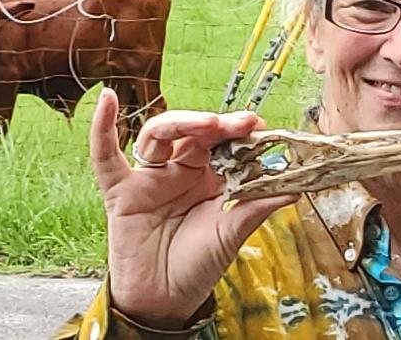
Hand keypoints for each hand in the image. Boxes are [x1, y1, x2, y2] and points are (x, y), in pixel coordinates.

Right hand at [90, 88, 297, 327]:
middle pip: (195, 131)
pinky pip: (106, 156)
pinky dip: (103, 128)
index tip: (258, 125)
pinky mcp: (122, 190)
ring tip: (206, 122)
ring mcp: (150, 177)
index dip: (238, 131)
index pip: (224, 142)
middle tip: (237, 123)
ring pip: (160, 134)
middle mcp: (181, 169)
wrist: (164, 300)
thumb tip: (296, 188)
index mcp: (210, 175)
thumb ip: (257, 206)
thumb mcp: (232, 233)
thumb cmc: (199, 265)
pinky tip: (108, 101)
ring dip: (181, 122)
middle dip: (216, 123)